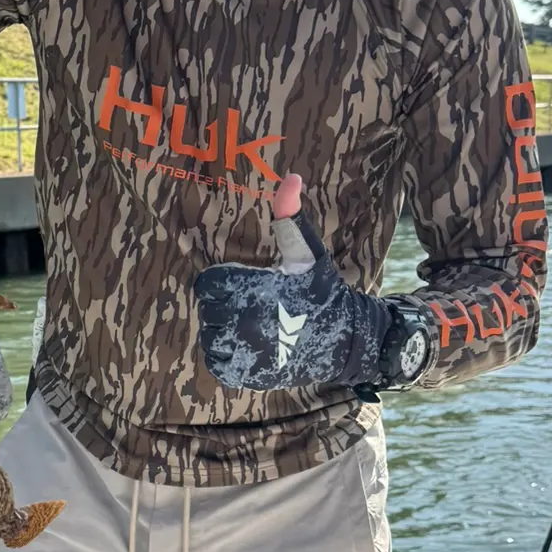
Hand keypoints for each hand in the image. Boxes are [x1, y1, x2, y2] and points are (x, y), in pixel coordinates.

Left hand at [194, 175, 433, 392]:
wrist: (343, 341)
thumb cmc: (321, 292)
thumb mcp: (307, 252)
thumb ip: (290, 218)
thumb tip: (291, 177)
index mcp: (249, 287)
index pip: (207, 284)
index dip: (223, 284)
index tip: (245, 287)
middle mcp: (240, 320)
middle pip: (208, 310)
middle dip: (224, 307)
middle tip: (253, 309)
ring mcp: (240, 350)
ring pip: (210, 336)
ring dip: (224, 332)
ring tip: (253, 329)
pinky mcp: (243, 375)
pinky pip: (216, 362)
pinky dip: (226, 356)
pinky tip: (249, 348)